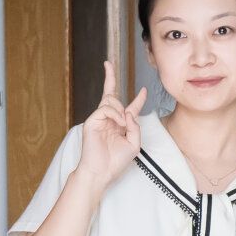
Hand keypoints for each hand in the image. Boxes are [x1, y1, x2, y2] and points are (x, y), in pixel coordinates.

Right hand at [78, 61, 147, 184]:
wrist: (101, 172)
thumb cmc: (116, 161)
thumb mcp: (134, 144)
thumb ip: (135, 126)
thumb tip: (128, 112)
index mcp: (121, 125)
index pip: (130, 108)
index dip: (139, 99)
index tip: (144, 90)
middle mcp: (109, 119)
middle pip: (111, 94)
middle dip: (109, 77)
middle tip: (107, 63)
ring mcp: (99, 119)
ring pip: (111, 101)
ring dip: (120, 110)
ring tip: (122, 124)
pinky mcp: (91, 121)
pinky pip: (105, 109)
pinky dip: (115, 114)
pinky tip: (118, 124)